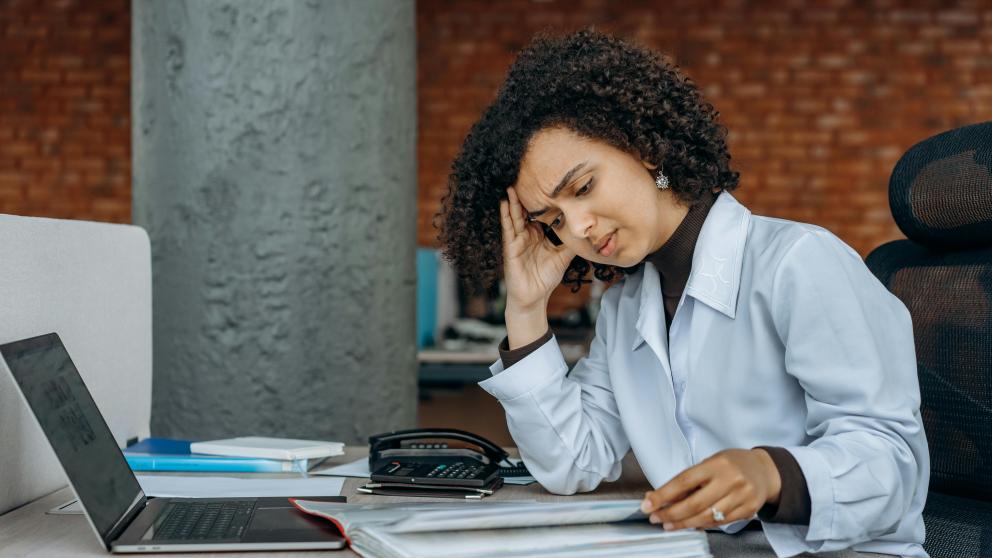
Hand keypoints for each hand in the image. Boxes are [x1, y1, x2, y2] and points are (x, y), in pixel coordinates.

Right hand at [499, 186, 575, 311]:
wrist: (534, 299)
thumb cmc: (545, 279)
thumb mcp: (564, 257)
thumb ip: (572, 244)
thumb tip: (588, 232)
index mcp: (539, 235)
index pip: (540, 214)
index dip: (543, 201)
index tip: (547, 184)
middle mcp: (527, 235)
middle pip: (526, 211)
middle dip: (526, 196)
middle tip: (527, 177)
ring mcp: (517, 240)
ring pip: (515, 217)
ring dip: (513, 201)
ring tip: (511, 185)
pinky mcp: (510, 248)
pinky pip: (508, 229)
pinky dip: (506, 216)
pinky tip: (504, 203)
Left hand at [639, 449, 780, 530]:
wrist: (765, 471)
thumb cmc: (732, 464)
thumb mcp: (710, 463)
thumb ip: (688, 480)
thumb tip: (659, 497)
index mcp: (717, 464)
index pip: (684, 481)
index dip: (663, 495)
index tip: (647, 504)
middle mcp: (730, 480)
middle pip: (694, 503)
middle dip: (670, 513)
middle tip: (655, 518)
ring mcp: (741, 497)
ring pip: (706, 517)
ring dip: (683, 523)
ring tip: (668, 524)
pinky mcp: (748, 510)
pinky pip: (720, 522)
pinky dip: (702, 525)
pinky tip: (690, 524)